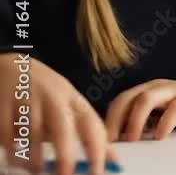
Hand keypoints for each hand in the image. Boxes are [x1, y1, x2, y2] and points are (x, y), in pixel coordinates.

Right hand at [0, 53, 111, 174]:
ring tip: (37, 171)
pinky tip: (17, 160)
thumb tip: (110, 158)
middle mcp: (53, 99)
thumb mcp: (69, 103)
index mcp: (73, 99)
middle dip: (65, 155)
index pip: (92, 125)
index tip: (99, 170)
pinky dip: (12, 150)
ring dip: (34, 158)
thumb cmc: (44, 91)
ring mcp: (28, 101)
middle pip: (62, 128)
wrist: (11, 65)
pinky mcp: (4, 106)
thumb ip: (87, 130)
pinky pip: (8, 133)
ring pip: (32, 134)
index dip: (98, 149)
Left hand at [105, 79, 175, 141]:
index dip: (106, 122)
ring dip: (134, 121)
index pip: (119, 103)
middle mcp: (159, 88)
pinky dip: (165, 123)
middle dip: (113, 121)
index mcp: (148, 92)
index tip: (99, 143)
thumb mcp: (163, 118)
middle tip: (110, 143)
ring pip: (145, 99)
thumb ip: (145, 125)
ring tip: (132, 139)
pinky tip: (160, 136)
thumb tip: (121, 145)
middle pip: (126, 99)